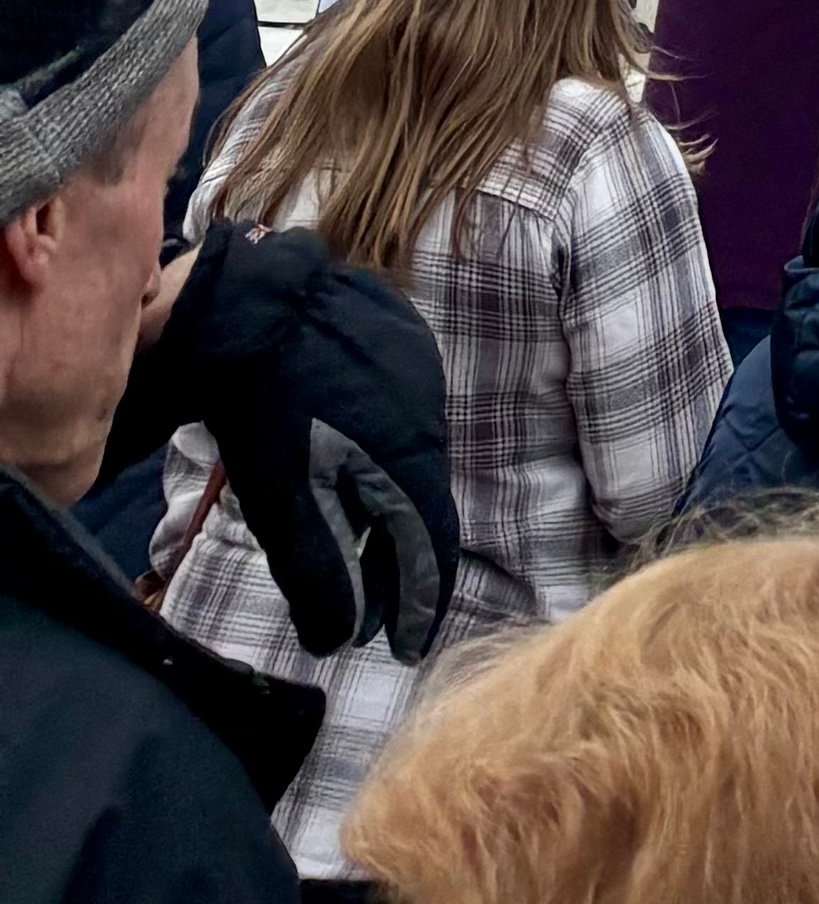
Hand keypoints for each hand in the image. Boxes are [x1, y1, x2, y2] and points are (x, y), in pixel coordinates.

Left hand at [115, 234, 456, 664]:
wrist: (250, 305)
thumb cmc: (265, 413)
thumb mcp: (285, 506)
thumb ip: (319, 576)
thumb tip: (341, 641)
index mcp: (411, 456)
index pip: (433, 544)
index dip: (422, 601)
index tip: (407, 648)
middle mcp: (432, 411)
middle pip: (424, 504)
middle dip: (397, 567)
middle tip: (368, 616)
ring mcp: (419, 367)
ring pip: (412, 459)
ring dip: (388, 511)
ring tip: (352, 548)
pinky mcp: (398, 337)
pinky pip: (402, 415)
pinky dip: (381, 458)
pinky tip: (347, 470)